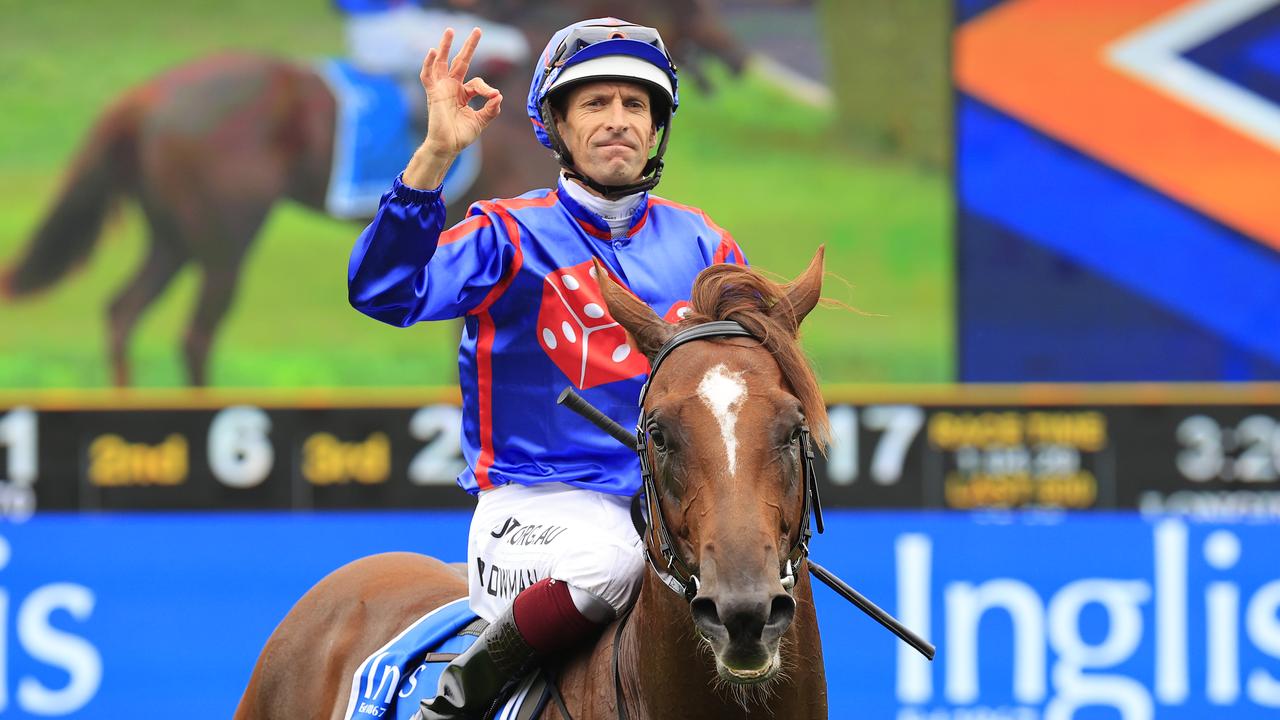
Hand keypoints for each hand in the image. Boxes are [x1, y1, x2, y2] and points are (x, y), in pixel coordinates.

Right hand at [420, 27, 501, 157]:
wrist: (448, 146)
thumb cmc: (461, 135)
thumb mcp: (481, 121)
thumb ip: (491, 109)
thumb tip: (498, 95)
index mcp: (463, 94)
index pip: (477, 83)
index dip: (487, 89)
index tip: (493, 97)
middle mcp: (452, 88)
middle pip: (461, 62)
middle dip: (469, 46)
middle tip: (478, 30)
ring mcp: (442, 89)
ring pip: (442, 63)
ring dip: (446, 46)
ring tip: (450, 31)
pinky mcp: (433, 93)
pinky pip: (428, 75)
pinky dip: (429, 63)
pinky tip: (433, 51)